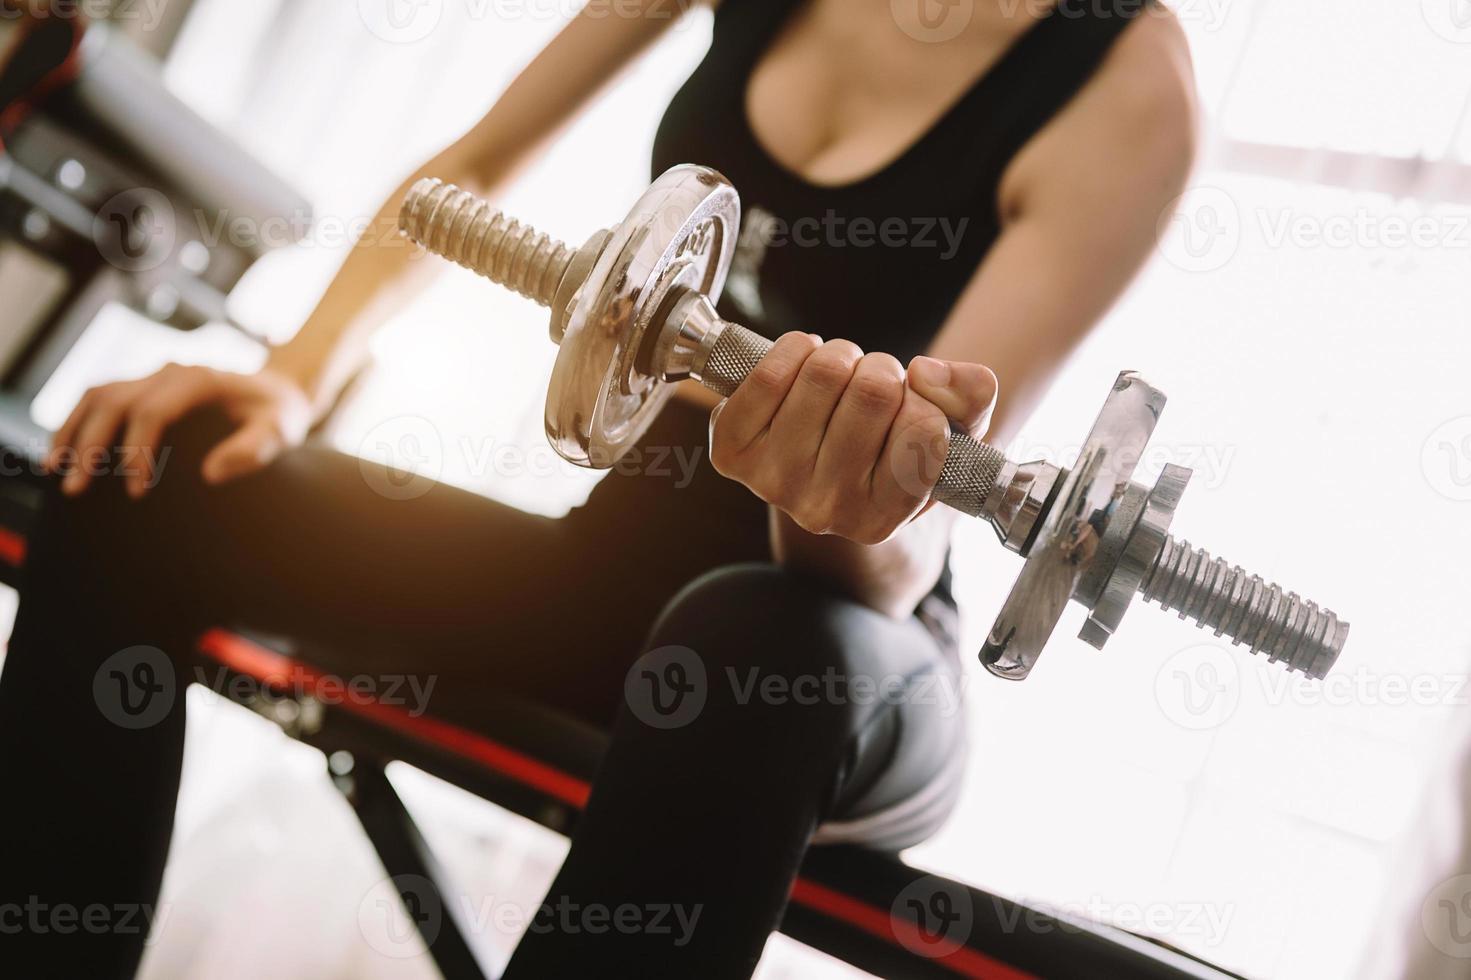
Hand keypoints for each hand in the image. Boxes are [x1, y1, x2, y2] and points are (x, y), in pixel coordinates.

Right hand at [44, 364, 312, 497]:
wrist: (278, 391)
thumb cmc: (279, 414)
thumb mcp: (281, 431)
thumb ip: (254, 449)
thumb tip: (211, 472)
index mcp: (200, 379)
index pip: (153, 410)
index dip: (138, 450)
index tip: (136, 490)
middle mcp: (171, 371)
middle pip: (114, 400)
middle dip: (91, 444)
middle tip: (77, 487)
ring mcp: (154, 375)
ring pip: (98, 394)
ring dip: (73, 430)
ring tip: (55, 469)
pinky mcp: (145, 385)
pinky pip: (101, 397)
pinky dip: (79, 421)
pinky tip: (66, 451)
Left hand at [709, 333, 996, 544]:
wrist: (824, 474)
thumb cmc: (893, 452)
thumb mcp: (954, 435)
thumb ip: (971, 398)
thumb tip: (926, 373)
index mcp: (882, 519)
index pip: (923, 431)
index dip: (922, 402)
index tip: (909, 408)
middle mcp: (825, 511)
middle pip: (872, 392)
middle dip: (881, 369)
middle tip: (873, 383)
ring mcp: (774, 484)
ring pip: (822, 374)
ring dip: (839, 356)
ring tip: (840, 377)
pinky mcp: (732, 453)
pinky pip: (766, 376)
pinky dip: (791, 350)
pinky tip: (802, 363)